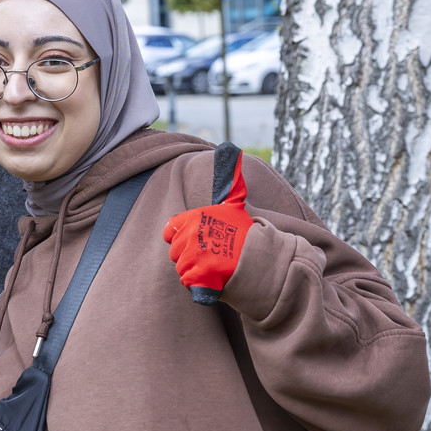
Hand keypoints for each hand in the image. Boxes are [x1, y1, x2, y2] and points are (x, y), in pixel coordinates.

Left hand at [163, 143, 253, 303]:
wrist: (261, 260)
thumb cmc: (243, 233)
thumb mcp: (234, 204)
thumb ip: (229, 179)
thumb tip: (231, 148)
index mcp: (191, 218)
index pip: (170, 230)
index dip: (182, 235)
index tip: (200, 238)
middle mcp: (188, 236)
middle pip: (175, 251)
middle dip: (190, 253)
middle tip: (212, 252)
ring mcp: (192, 257)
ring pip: (181, 267)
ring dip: (195, 268)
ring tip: (215, 263)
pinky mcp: (197, 276)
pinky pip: (188, 281)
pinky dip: (199, 282)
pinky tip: (213, 276)